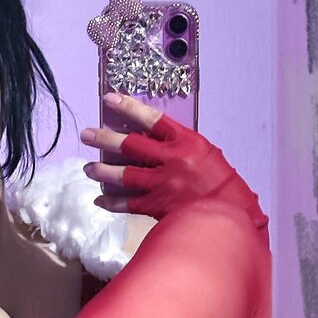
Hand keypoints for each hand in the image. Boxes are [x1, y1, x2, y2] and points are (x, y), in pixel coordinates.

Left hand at [80, 93, 267, 239]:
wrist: (231, 217)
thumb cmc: (224, 186)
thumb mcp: (206, 156)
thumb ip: (180, 149)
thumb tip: (153, 145)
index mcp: (188, 142)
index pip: (152, 119)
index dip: (129, 108)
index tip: (109, 100)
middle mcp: (173, 160)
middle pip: (131, 145)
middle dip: (105, 139)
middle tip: (87, 135)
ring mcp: (163, 184)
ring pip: (125, 175)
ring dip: (103, 171)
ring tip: (88, 168)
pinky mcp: (158, 206)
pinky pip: (128, 203)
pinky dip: (112, 201)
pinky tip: (100, 199)